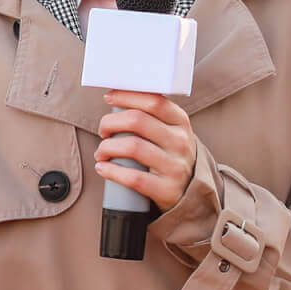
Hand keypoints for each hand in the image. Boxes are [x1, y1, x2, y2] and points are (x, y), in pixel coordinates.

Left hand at [96, 91, 198, 212]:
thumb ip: (150, 115)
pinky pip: (133, 178)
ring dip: (106, 148)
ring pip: (132, 147)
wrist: (190, 193)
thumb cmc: (169, 155)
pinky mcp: (167, 190)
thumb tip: (117, 97)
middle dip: (110, 122)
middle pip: (137, 120)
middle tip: (103, 131)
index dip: (127, 96)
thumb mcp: (170, 132)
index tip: (109, 97)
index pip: (153, 101)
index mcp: (180, 122)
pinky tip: (103, 168)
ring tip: (101, 152)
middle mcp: (180, 142)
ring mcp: (175, 166)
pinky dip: (111, 171)